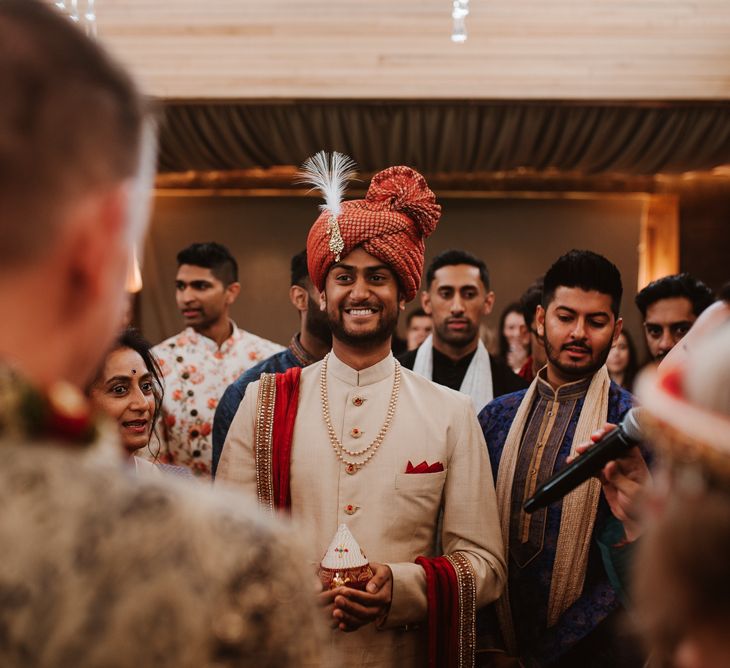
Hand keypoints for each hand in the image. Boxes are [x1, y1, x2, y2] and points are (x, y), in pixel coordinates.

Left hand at [318, 562, 392, 632]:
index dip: (357, 596)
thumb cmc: (378, 573)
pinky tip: (340, 625)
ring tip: (335, 612)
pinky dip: (350, 627)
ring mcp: (373, 615)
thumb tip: (370, 589)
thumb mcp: (382, 571)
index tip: (344, 591)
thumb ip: (379, 579)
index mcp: (384, 596)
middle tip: (337, 600)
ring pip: (361, 621)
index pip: (371, 599)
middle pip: (365, 612)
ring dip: (347, 618)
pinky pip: (358, 626)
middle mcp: (380, 608)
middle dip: (350, 607)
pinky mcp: (366, 619)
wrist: (380, 581)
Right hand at [568, 423, 650, 541]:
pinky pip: (592, 467)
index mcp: (635, 462)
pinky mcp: (605, 477)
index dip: (614, 434)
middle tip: (590, 441)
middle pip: (609, 445)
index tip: (604, 430)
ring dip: (588, 451)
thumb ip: (620, 478)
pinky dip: (583, 464)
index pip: (625, 442)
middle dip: (598, 441)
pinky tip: (574, 461)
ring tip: (579, 451)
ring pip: (598, 455)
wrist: (635, 521)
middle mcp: (624, 463)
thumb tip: (609, 465)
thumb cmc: (643, 507)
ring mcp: (613, 469)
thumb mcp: (634, 493)